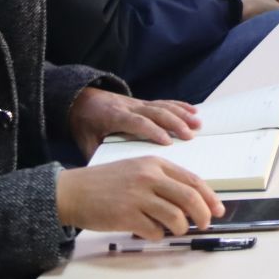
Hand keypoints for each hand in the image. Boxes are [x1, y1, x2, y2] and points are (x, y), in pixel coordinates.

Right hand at [54, 155, 222, 239]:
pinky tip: (149, 231)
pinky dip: (157, 235)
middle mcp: (149, 177)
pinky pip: (154, 231)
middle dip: (203, 214)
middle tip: (204, 224)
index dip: (210, 197)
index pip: (193, 180)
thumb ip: (162, 180)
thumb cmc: (105, 183)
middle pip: (190, 198)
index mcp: (155, 164)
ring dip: (180, 228)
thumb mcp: (137, 170)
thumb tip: (191, 202)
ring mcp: (138, 197)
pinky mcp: (126, 216)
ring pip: (175, 217)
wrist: (72, 191)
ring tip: (175, 230)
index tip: (218, 209)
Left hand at [67, 88, 199, 158]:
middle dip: (175, 123)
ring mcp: (138, 104)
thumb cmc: (85, 125)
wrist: (81, 101)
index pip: (137, 122)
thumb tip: (112, 176)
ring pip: (163, 106)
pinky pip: (165, 102)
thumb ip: (98, 156)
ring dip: (182, 114)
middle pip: (156, 112)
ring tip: (197, 125)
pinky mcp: (144, 103)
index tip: (167, 142)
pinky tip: (193, 111)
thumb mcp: (86, 142)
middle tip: (190, 136)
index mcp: (115, 117)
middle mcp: (130, 108)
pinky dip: (180, 106)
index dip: (152, 131)